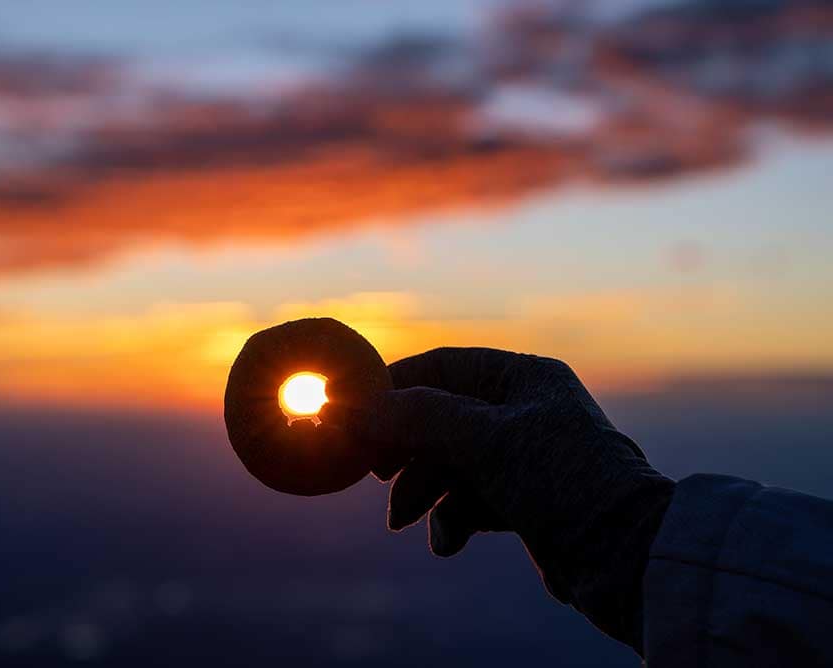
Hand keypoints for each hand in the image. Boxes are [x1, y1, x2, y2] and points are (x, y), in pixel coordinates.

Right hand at [353, 348, 674, 653]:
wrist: (627, 557)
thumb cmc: (563, 481)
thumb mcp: (484, 439)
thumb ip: (418, 416)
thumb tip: (355, 403)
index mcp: (523, 377)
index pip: (442, 367)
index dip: (395, 388)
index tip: (352, 411)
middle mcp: (523, 410)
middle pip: (440, 419)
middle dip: (406, 451)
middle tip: (374, 472)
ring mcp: (524, 457)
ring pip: (450, 464)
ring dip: (422, 493)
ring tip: (402, 521)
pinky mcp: (524, 500)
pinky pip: (470, 499)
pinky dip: (451, 519)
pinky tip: (445, 542)